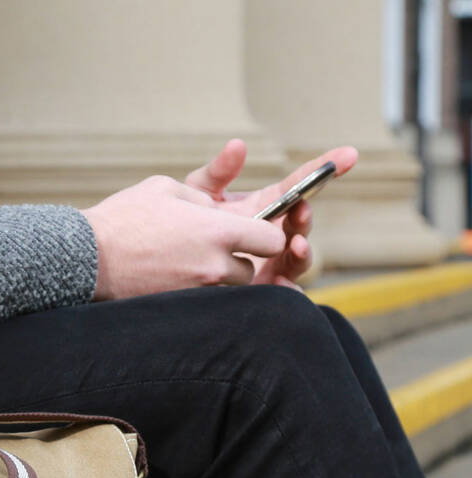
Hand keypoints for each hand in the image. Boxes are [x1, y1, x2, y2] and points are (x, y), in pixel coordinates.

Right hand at [80, 175, 285, 301]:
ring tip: (190, 266)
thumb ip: (203, 197)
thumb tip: (217, 210)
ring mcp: (197, 293)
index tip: (255, 234)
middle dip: (239, 261)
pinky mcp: (179, 309)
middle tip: (214, 251)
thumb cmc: (124, 218)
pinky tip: (173, 280)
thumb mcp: (166, 188)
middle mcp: (214, 266)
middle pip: (251, 271)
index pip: (272, 241)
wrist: (87, 259)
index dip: (267, 236)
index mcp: (218, 231)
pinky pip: (203, 303)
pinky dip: (195, 294)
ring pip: (227, 290)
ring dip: (218, 280)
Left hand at [185, 139, 358, 287]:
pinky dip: (288, 292)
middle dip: (305, 217)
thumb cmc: (187, 224)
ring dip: (303, 251)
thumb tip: (237, 146)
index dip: (324, 169)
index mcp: (268, 206)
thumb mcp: (200, 193)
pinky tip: (283, 286)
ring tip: (296, 243)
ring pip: (300, 258)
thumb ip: (218, 172)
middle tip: (300, 209)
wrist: (168, 264)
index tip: (347, 155)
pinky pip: (283, 294)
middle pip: (301, 224)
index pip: (300, 186)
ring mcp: (272, 263)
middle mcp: (275, 234)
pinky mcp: (262, 290)